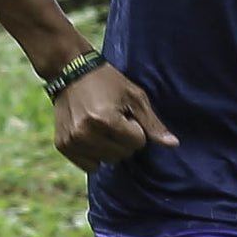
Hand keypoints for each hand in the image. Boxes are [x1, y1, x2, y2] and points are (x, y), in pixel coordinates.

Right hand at [52, 62, 179, 170]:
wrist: (70, 70)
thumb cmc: (107, 81)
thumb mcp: (134, 96)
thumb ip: (152, 123)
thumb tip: (173, 144)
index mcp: (105, 119)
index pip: (137, 144)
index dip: (136, 128)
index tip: (125, 114)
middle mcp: (85, 133)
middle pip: (122, 155)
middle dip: (123, 140)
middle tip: (114, 119)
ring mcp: (72, 141)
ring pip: (107, 162)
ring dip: (110, 147)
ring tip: (101, 125)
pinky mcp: (63, 146)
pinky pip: (89, 166)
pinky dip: (94, 154)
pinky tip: (91, 135)